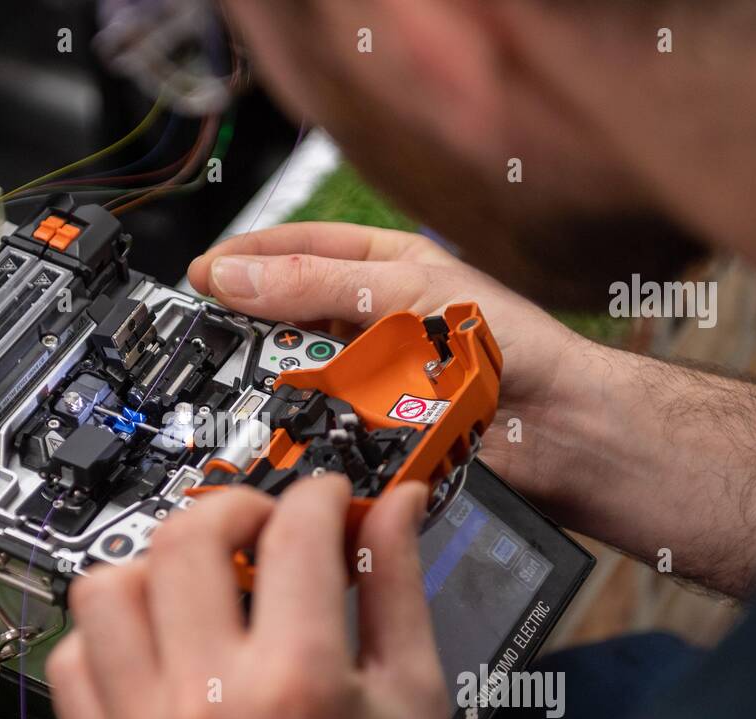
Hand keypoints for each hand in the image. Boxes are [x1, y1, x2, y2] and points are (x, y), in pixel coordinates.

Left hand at [47, 476, 452, 718]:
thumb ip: (397, 587)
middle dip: (238, 507)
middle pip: (187, 537)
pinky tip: (157, 642)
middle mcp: (206, 705)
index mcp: (296, 685)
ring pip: (108, 589)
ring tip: (203, 581)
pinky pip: (70, 665)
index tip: (330, 500)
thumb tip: (397, 508)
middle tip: (267, 528)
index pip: (295, 531)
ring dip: (157, 563)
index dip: (323, 494)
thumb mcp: (413, 701)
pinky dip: (107, 635)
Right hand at [188, 221, 597, 502]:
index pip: (295, 250)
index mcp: (382, 268)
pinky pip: (319, 421)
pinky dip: (300, 421)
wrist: (558, 430)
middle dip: (249, 322)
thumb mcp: (403, 295)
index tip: (197, 276)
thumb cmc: (510, 347)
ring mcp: (370, 374)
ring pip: (298, 371)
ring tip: (238, 379)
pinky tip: (283, 421)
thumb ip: (316, 286)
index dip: (244, 260)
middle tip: (206, 333)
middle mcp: (371, 319)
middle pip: (288, 313)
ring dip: (273, 377)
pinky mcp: (371, 427)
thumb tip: (234, 276)